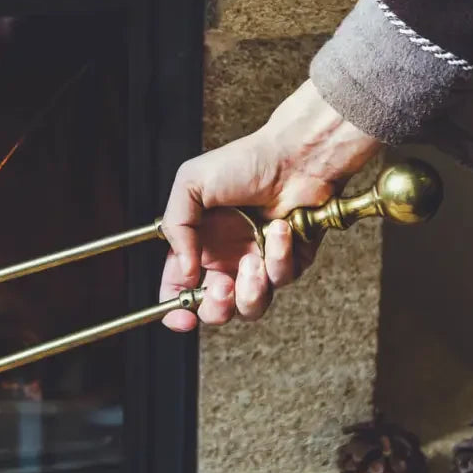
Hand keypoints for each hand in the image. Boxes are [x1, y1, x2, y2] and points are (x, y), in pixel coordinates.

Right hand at [159, 79, 382, 329]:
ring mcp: (259, 263)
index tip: (182, 317)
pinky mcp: (291, 261)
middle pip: (216, 309)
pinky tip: (278, 230)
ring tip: (253, 260)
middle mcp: (227, 258)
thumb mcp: (191, 184)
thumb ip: (175, 226)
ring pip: (252, 306)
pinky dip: (279, 258)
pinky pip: (283, 280)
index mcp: (199, 244)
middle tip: (223, 286)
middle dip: (217, 307)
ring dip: (251, 291)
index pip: (179, 289)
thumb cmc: (246, 161)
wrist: (297, 155)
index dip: (176, 310)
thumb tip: (183, 270)